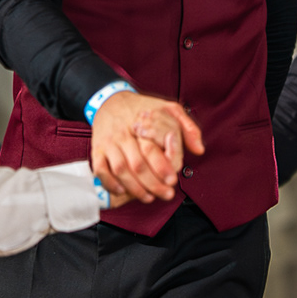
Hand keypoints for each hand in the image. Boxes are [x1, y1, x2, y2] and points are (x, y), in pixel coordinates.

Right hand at [90, 90, 204, 205]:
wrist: (110, 100)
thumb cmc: (142, 108)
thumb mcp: (169, 109)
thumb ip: (187, 127)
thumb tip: (199, 149)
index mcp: (143, 124)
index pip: (152, 149)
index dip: (163, 167)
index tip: (172, 179)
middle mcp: (124, 134)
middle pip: (137, 165)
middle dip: (153, 184)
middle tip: (166, 193)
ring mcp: (109, 143)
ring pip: (120, 169)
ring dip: (135, 188)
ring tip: (148, 197)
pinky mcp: (97, 150)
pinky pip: (100, 169)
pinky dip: (110, 182)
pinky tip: (122, 190)